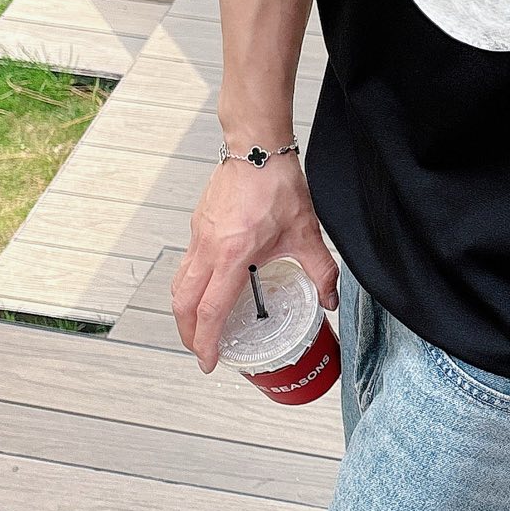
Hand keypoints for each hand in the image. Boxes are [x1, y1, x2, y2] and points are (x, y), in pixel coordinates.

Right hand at [171, 153, 337, 371]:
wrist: (257, 150)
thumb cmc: (276, 184)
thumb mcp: (306, 234)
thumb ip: (321, 271)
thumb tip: (330, 299)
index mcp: (232, 255)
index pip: (210, 310)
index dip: (206, 341)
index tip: (210, 361)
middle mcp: (208, 249)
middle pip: (183, 304)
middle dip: (188, 334)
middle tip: (202, 352)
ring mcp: (198, 237)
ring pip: (179, 285)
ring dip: (185, 312)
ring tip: (201, 329)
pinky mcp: (198, 228)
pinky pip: (186, 266)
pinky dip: (190, 288)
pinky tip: (208, 292)